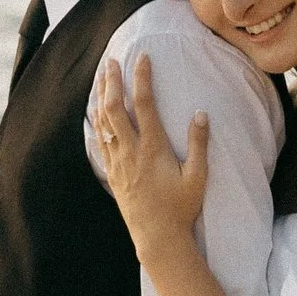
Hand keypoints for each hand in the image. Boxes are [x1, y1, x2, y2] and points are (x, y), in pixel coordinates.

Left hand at [92, 51, 208, 264]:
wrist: (157, 238)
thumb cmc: (181, 208)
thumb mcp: (198, 177)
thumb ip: (199, 144)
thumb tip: (201, 114)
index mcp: (153, 148)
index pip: (144, 104)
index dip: (142, 78)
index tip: (143, 57)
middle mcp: (131, 151)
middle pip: (114, 108)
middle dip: (112, 82)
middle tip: (111, 61)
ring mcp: (118, 163)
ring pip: (103, 123)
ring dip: (101, 97)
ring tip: (101, 78)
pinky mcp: (113, 174)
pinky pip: (99, 142)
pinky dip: (96, 122)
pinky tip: (95, 112)